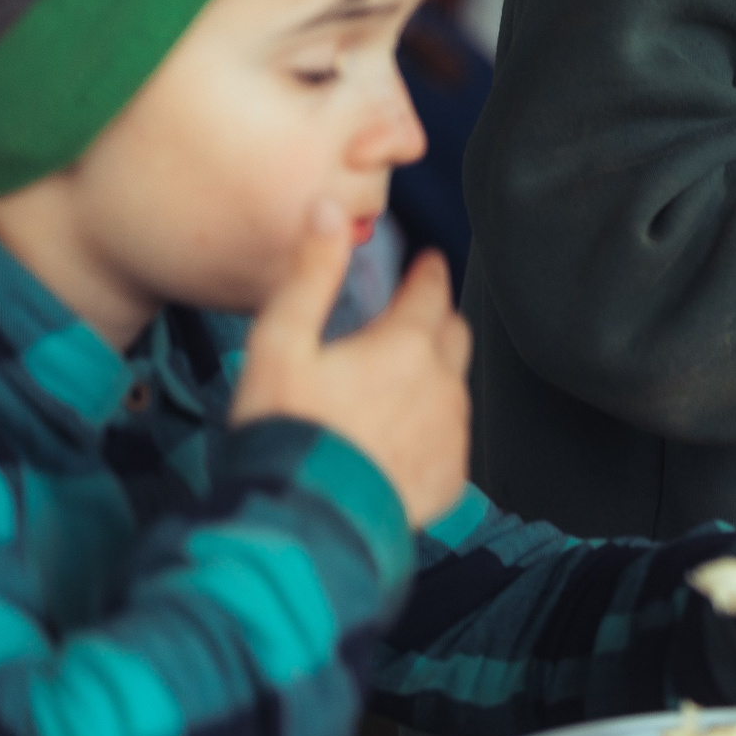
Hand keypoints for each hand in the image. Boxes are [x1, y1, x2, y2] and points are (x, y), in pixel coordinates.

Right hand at [232, 201, 471, 527]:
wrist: (303, 523)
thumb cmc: (286, 432)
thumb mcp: (281, 343)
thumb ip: (309, 274)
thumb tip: (328, 212)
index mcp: (406, 345)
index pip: (431, 291)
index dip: (427, 273)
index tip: (427, 263)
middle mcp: (443, 386)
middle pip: (452, 336)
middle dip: (434, 321)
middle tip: (409, 321)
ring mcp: (452, 435)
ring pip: (454, 389)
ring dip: (431, 378)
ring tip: (394, 385)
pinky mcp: (451, 479)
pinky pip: (451, 441)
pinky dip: (430, 430)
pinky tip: (398, 438)